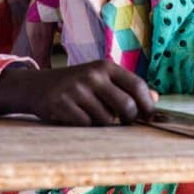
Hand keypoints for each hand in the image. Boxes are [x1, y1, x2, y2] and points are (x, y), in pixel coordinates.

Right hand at [0, 61, 156, 124]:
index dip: (147, 104)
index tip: (150, 116)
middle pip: (126, 106)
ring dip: (103, 124)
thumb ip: (126, 86)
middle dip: (129, 119)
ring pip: (106, 120)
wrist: (37, 86)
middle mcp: (93, 75)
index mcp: (106, 66)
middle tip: (122, 121)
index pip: (137, 85)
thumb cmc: (76, 84)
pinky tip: (77, 117)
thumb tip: (156, 98)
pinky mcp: (62, 104)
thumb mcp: (100, 78)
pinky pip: (86, 126)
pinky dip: (86, 127)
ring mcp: (77, 89)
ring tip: (92, 114)